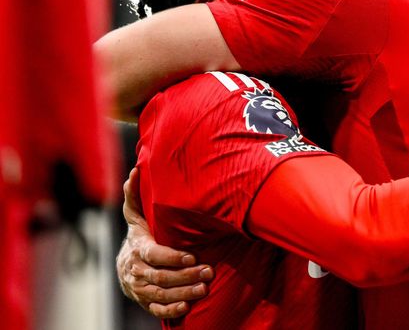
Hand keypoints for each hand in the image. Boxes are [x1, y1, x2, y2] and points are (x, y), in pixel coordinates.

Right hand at [117, 168, 213, 317]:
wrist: (127, 263)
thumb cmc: (140, 234)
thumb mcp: (136, 214)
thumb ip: (135, 195)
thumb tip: (135, 171)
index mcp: (137, 249)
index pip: (153, 255)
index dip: (172, 257)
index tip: (192, 256)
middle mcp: (136, 270)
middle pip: (160, 277)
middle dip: (185, 275)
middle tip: (208, 272)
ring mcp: (139, 288)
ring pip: (160, 294)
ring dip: (183, 293)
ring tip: (204, 288)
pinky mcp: (145, 302)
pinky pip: (156, 310)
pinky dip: (171, 310)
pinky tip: (188, 307)